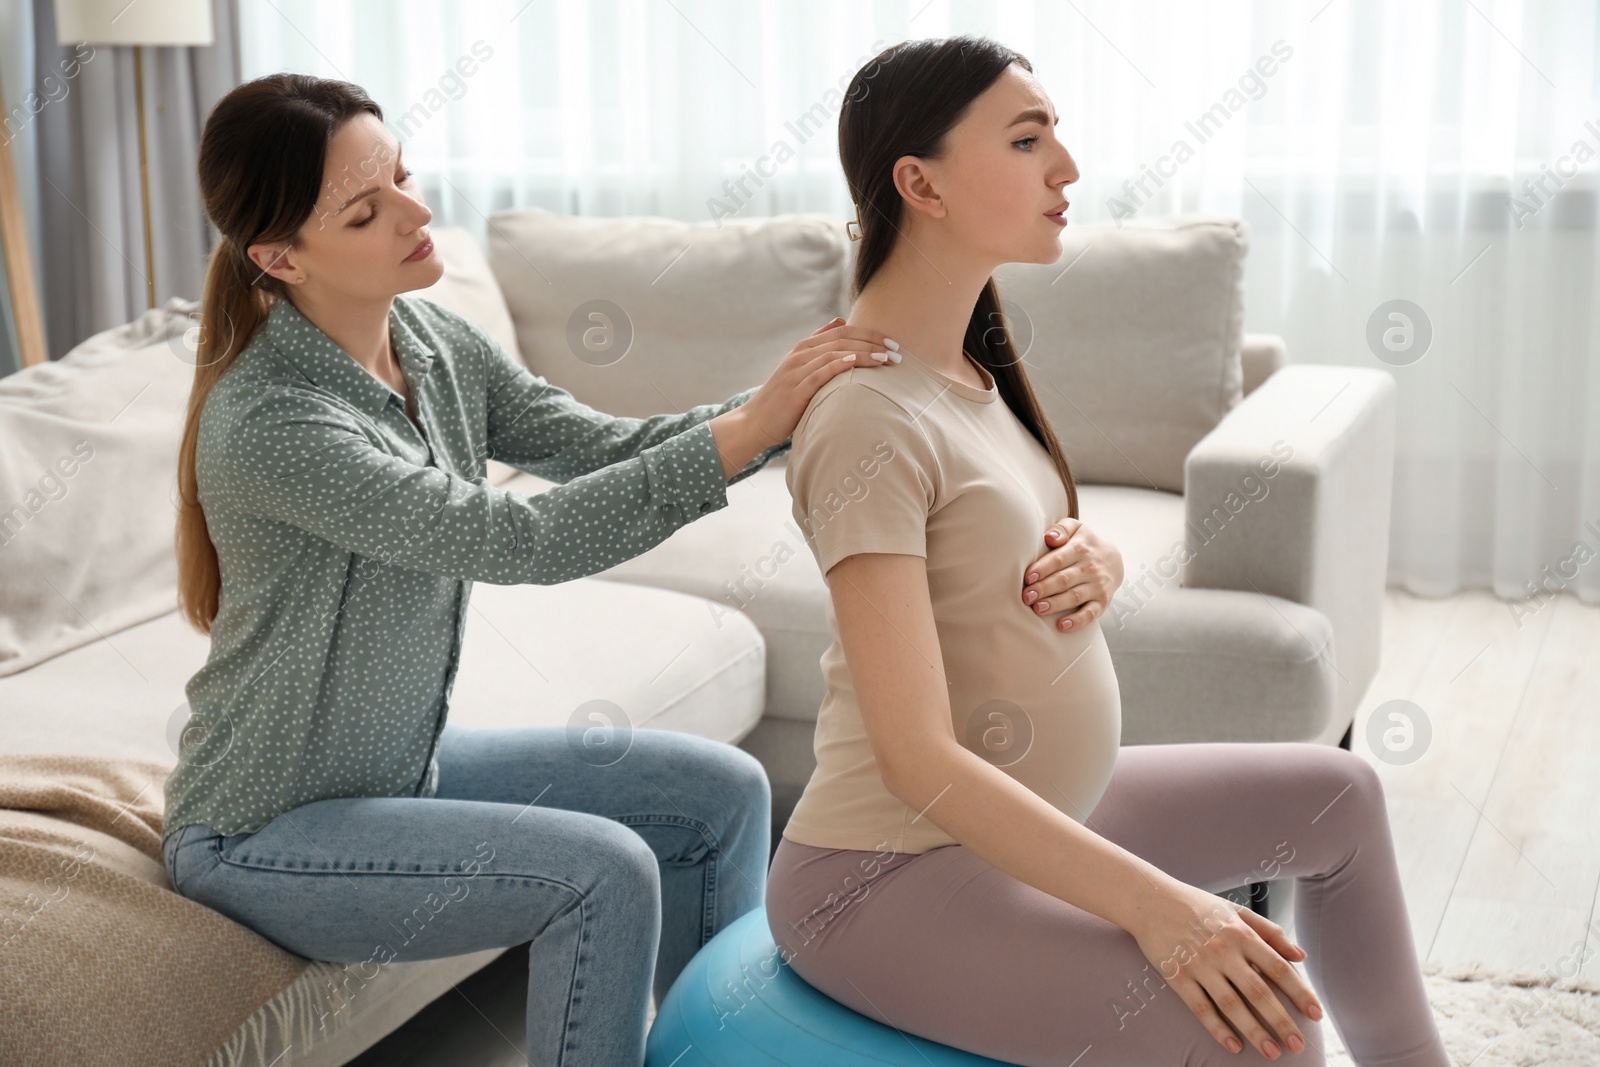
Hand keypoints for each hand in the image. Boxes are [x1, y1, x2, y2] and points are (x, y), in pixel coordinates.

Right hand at [734, 316, 897, 449]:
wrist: (755, 421)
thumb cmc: (784, 398)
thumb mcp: (800, 367)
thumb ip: (819, 345)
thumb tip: (840, 322)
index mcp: (804, 347)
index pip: (842, 331)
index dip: (869, 333)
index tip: (892, 342)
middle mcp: (800, 354)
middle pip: (843, 339)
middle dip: (873, 342)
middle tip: (897, 351)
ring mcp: (797, 370)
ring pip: (836, 353)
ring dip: (864, 354)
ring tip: (886, 359)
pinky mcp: (796, 388)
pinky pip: (821, 372)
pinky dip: (840, 364)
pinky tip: (856, 363)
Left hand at [1020, 518, 1121, 630]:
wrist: (1114, 559)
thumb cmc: (1084, 543)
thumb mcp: (1076, 528)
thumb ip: (1062, 529)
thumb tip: (1049, 537)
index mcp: (1080, 548)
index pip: (1059, 559)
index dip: (1043, 568)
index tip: (1028, 577)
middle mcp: (1089, 568)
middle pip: (1064, 579)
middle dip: (1044, 588)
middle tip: (1027, 596)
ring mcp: (1097, 586)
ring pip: (1075, 596)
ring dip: (1056, 604)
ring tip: (1038, 608)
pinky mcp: (1102, 602)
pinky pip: (1091, 613)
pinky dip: (1078, 621)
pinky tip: (1062, 626)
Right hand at [1132, 879, 1322, 1057]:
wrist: (1150, 900)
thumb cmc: (1197, 906)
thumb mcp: (1236, 911)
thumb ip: (1270, 932)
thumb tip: (1301, 956)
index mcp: (1241, 933)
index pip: (1277, 967)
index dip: (1299, 992)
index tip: (1316, 1014)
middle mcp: (1223, 950)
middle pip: (1258, 991)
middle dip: (1281, 1020)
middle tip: (1298, 1045)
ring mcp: (1199, 965)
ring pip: (1232, 1004)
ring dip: (1254, 1031)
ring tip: (1272, 1052)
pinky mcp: (1177, 976)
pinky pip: (1201, 1008)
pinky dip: (1218, 1028)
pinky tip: (1234, 1045)